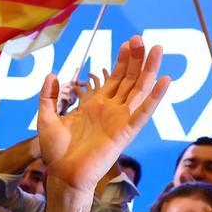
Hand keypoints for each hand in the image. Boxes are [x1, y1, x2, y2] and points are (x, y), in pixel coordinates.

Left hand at [38, 36, 169, 193]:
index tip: (128, 42)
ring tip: (156, 49)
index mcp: (96, 106)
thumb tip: (52, 74)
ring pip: (139, 90)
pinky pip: (144, 112)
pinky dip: (155, 97)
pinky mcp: (125, 132)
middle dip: (135, 58)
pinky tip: (164, 79)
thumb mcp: (46, 117)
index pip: (115, 78)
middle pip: (129, 79)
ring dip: (148, 69)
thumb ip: (48, 96)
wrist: (62, 173)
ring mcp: (120, 120)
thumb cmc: (56, 151)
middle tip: (141, 38)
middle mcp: (111, 110)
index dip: (122, 60)